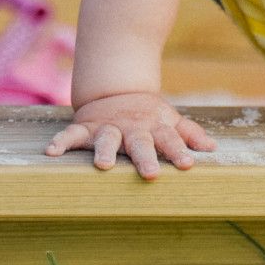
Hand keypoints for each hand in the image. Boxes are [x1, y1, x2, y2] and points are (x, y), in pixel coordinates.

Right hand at [43, 91, 215, 179]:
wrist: (116, 91)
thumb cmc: (148, 115)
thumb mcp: (169, 120)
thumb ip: (189, 134)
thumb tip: (212, 149)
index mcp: (155, 127)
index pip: (170, 140)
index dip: (179, 151)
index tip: (188, 165)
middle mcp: (132, 128)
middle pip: (140, 143)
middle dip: (145, 157)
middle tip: (151, 174)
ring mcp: (107, 127)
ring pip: (106, 138)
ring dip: (104, 150)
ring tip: (103, 165)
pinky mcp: (85, 127)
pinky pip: (71, 134)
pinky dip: (61, 141)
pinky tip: (51, 152)